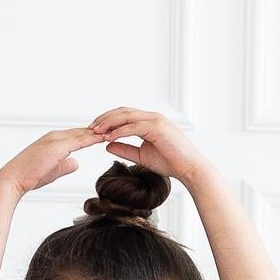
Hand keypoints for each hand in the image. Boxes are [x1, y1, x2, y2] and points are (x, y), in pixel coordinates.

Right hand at [0, 125, 109, 200]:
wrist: (14, 179)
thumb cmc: (30, 176)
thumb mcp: (53, 170)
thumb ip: (65, 165)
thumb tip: (76, 163)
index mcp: (54, 141)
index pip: (78, 136)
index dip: (93, 135)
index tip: (108, 133)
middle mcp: (56, 136)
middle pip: (83, 131)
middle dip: (100, 129)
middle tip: (117, 126)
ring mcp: (56, 139)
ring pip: (82, 133)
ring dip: (99, 131)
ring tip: (115, 129)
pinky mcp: (56, 146)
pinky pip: (78, 140)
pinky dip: (92, 138)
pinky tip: (104, 138)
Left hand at [89, 107, 209, 186]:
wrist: (189, 168)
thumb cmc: (170, 162)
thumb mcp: (141, 155)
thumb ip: (124, 148)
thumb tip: (107, 145)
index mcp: (148, 121)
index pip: (124, 115)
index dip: (107, 120)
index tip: (94, 129)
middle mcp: (152, 117)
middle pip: (123, 112)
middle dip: (104, 119)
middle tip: (90, 128)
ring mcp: (155, 120)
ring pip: (127, 116)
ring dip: (109, 123)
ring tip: (96, 131)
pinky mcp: (157, 128)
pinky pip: (134, 127)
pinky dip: (119, 131)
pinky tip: (108, 138)